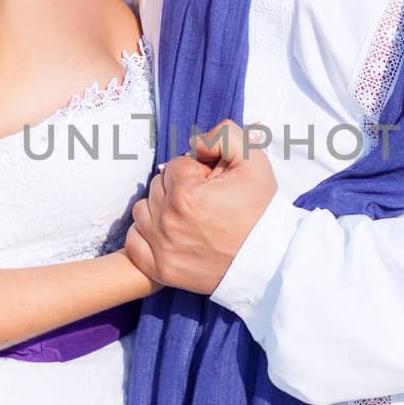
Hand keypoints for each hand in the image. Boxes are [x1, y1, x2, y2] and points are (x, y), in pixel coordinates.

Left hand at [125, 120, 277, 294]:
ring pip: (144, 210)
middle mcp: (168, 221)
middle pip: (158, 185)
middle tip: (206, 201)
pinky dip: (146, 234)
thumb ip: (223, 135)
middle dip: (179, 187)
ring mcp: (162, 248)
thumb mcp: (254, 161)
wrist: (269, 260)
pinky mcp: (161, 269)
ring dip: (162, 208)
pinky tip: (168, 232)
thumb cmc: (261, 211)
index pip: (176, 165)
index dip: (198, 171)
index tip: (214, 185)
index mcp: (186, 194)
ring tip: (189, 216)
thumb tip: (195, 143)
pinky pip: (134, 241)